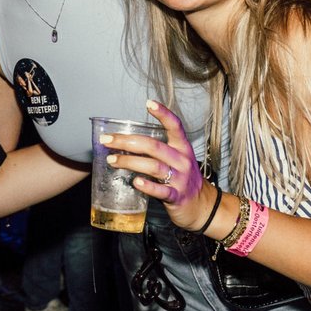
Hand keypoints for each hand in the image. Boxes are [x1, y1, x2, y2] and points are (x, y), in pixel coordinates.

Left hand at [100, 100, 207, 227]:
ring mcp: (180, 179)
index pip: (175, 126)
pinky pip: (161, 190)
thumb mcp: (176, 161)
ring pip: (154, 166)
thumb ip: (157, 152)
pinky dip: (147, 186)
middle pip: (154, 146)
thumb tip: (124, 144)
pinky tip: (135, 182)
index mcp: (182, 148)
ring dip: (130, 162)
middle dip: (127, 141)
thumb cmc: (183, 180)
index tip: (149, 103)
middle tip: (107, 140)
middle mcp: (182, 161)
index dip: (163, 114)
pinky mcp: (177, 197)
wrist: (203, 206)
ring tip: (112, 160)